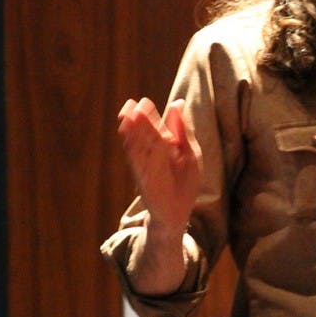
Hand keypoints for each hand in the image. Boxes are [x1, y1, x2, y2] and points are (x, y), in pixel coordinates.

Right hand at [117, 98, 202, 235]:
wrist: (177, 214)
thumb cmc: (183, 183)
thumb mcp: (189, 152)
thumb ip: (182, 129)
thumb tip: (178, 102)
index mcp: (164, 148)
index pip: (154, 128)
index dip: (148, 116)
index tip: (142, 102)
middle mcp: (153, 157)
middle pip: (144, 136)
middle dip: (138, 122)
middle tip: (131, 105)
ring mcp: (147, 170)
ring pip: (139, 149)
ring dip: (132, 135)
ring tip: (126, 119)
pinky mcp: (146, 183)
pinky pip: (139, 167)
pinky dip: (135, 155)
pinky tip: (129, 143)